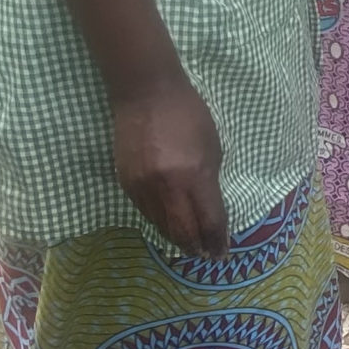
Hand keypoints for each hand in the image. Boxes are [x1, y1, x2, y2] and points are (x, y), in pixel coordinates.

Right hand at [112, 86, 231, 257]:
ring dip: (177, 239)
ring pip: (161, 226)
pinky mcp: (126, 183)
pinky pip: (145, 213)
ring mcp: (143, 187)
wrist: (145, 94)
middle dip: (197, 247)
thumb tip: (208, 211)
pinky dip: (159, 222)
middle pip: (183, 232)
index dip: (217, 241)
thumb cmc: (188, 115)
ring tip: (188, 245)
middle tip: (205, 255)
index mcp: (195, 175)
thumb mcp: (212, 147)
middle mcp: (167, 187)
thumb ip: (209, 182)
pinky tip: (168, 225)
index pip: (209, 220)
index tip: (222, 253)